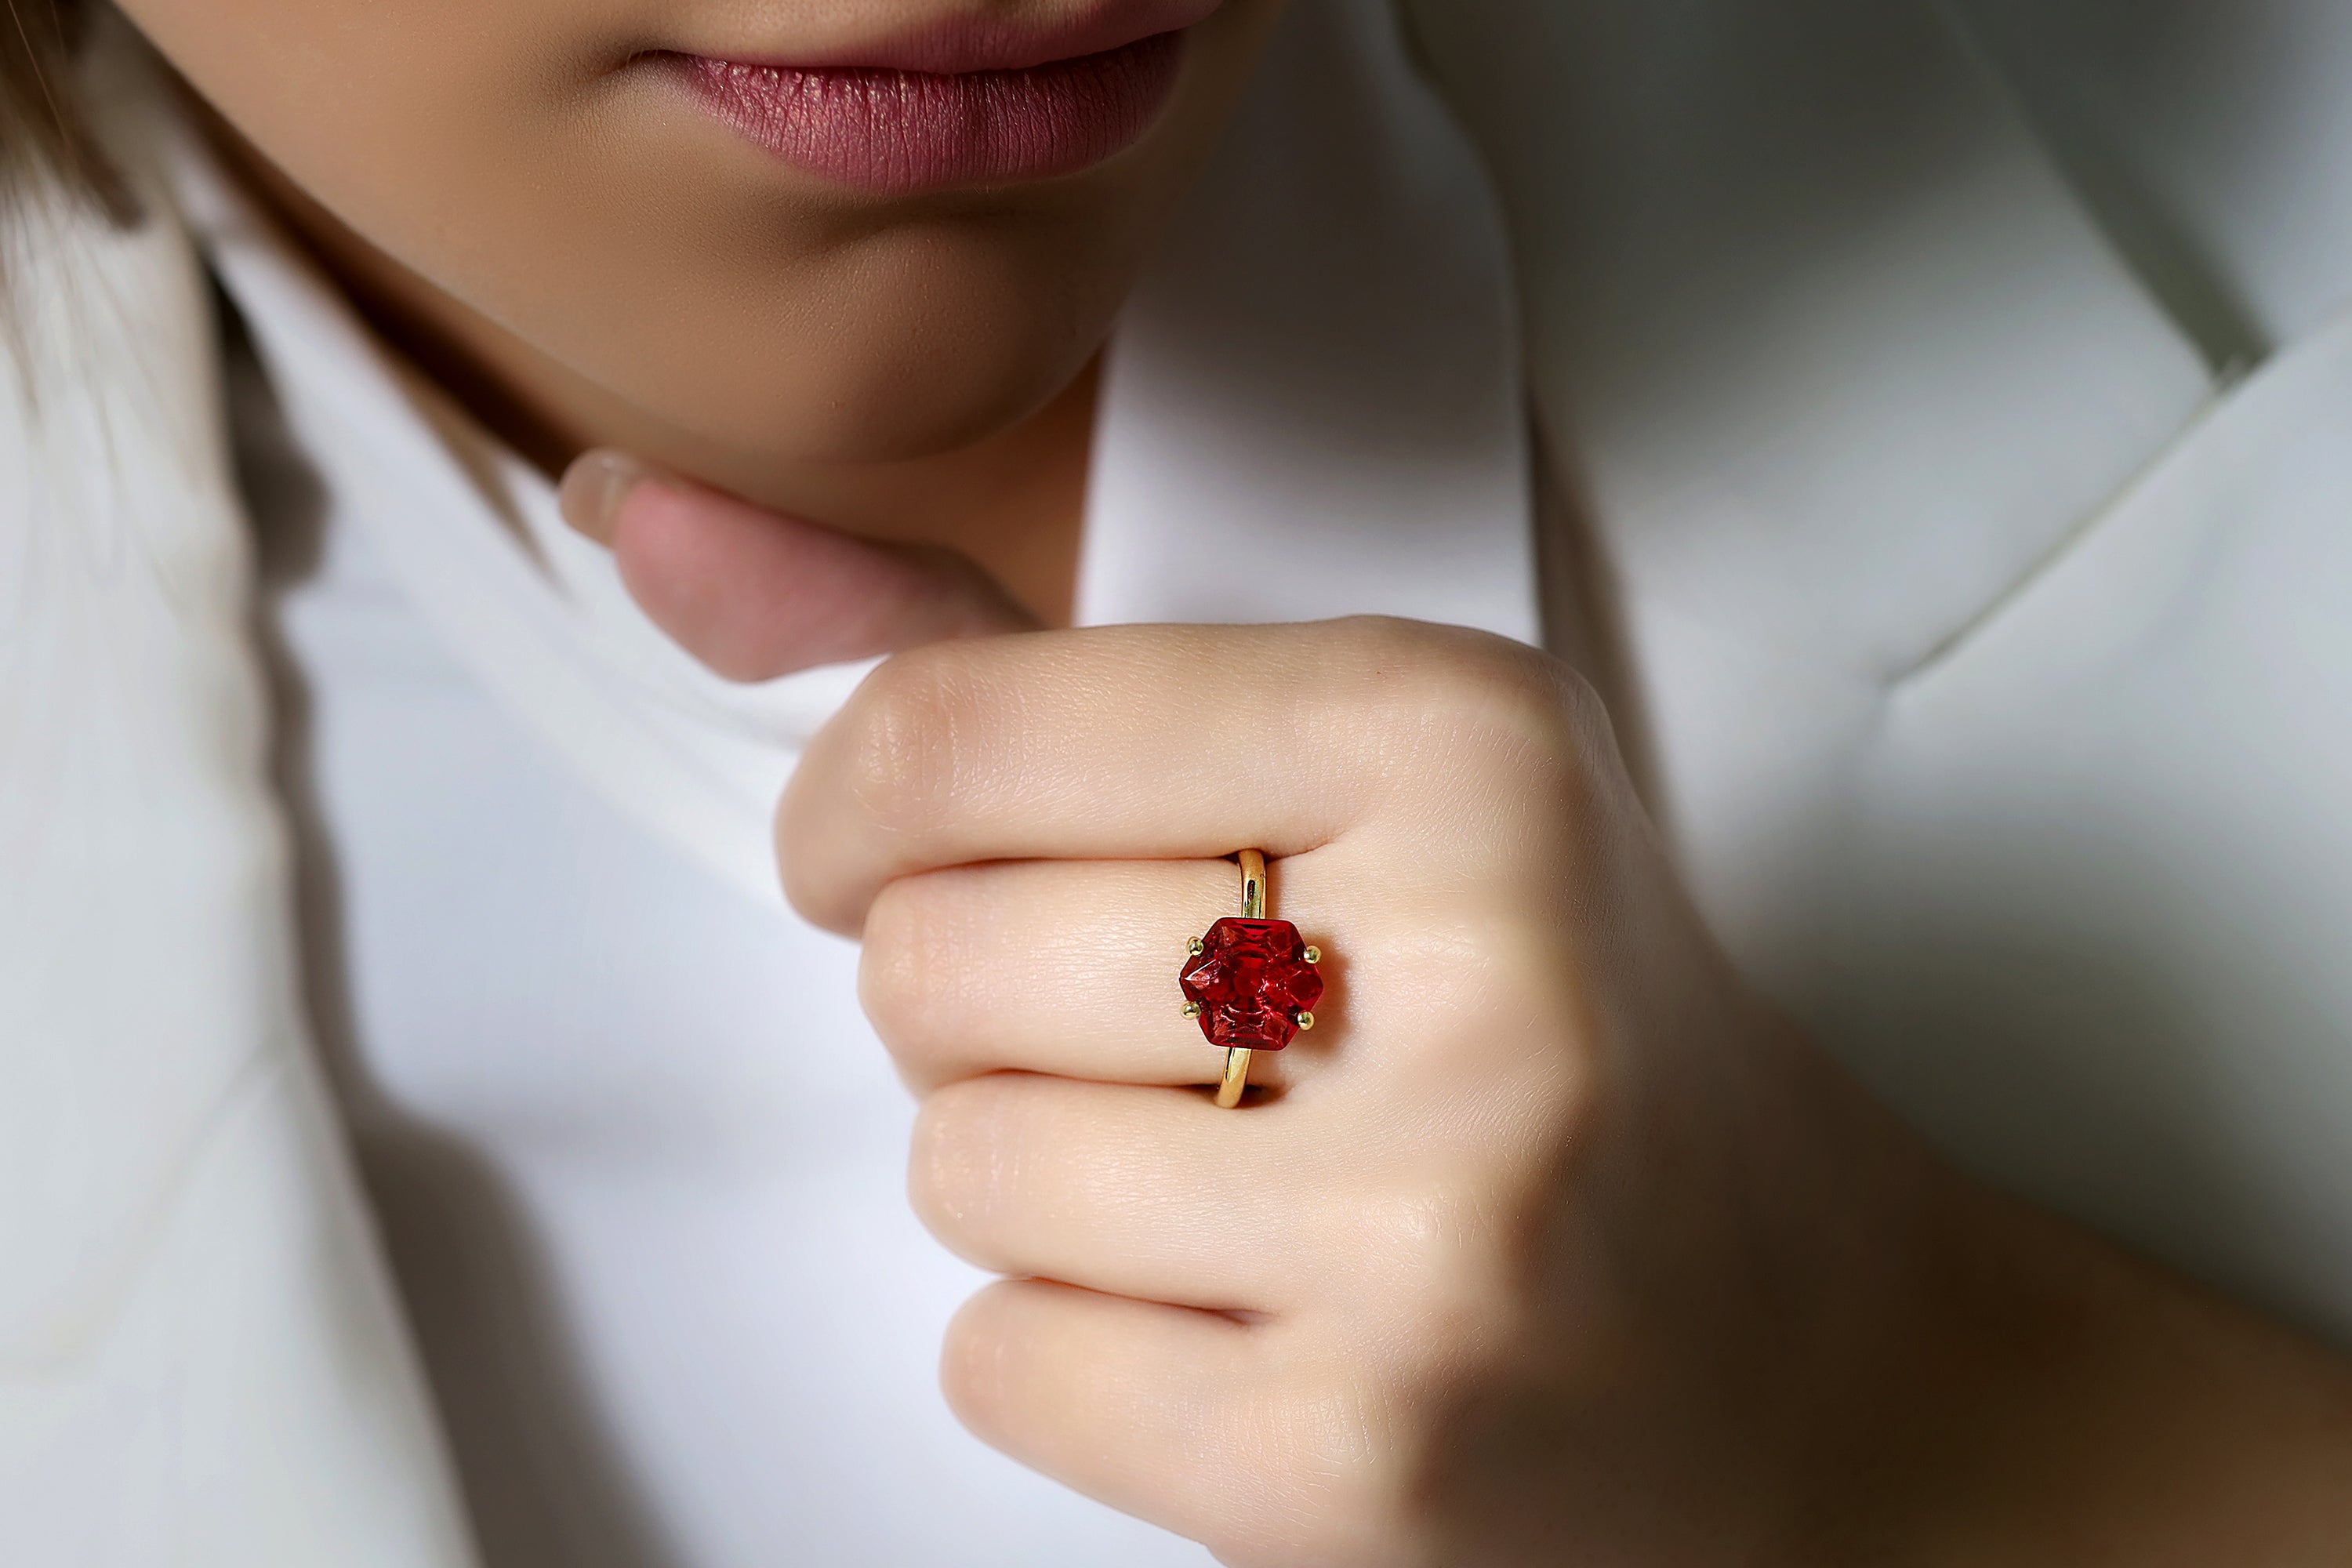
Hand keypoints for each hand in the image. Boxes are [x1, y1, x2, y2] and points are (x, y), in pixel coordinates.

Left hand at [569, 456, 2351, 1566]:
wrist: (1806, 1347)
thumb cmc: (1561, 1020)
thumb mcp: (1364, 772)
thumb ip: (1008, 665)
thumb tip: (634, 524)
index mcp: (1462, 742)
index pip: (967, 727)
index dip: (852, 802)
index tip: (865, 846)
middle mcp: (1467, 971)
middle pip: (932, 960)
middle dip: (963, 1000)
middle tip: (1124, 1031)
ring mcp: (1423, 1239)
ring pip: (955, 1163)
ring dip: (1018, 1168)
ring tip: (1203, 1171)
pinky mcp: (1360, 1459)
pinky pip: (997, 1358)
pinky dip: (1055, 1335)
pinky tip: (1215, 1309)